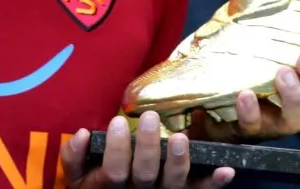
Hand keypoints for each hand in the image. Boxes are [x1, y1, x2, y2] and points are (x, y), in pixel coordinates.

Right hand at [60, 113, 234, 187]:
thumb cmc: (95, 186)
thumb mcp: (77, 177)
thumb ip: (74, 157)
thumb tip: (82, 133)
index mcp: (112, 185)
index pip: (114, 170)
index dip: (116, 149)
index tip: (116, 121)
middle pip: (145, 174)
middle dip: (148, 147)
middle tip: (150, 118)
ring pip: (174, 183)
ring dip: (179, 162)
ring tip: (182, 138)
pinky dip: (213, 183)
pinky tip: (226, 170)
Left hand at [192, 0, 299, 143]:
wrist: (201, 96)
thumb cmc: (237, 61)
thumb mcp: (242, 27)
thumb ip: (246, 2)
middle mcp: (297, 102)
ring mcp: (275, 119)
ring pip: (298, 117)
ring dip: (294, 95)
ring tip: (282, 73)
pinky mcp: (249, 129)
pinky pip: (255, 126)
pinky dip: (252, 112)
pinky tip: (246, 96)